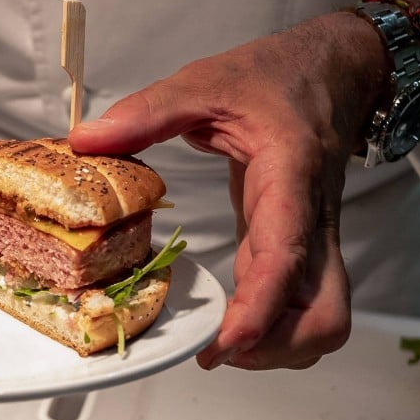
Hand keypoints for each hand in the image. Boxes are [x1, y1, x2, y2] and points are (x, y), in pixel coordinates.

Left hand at [69, 12, 389, 369]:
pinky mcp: (298, 248)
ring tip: (219, 341)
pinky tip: (228, 323)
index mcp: (290, 179)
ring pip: (320, 322)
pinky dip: (268, 328)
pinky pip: (298, 307)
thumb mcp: (206, 81)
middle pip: (323, 317)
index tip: (224, 343)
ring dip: (275, 346)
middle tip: (216, 348)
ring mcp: (311, 240)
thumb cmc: (275, 78)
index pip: (287, 258)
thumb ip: (148, 111)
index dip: (259, 310)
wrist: (334, 71)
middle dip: (274, 348)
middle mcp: (312, 221)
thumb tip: (85, 140)